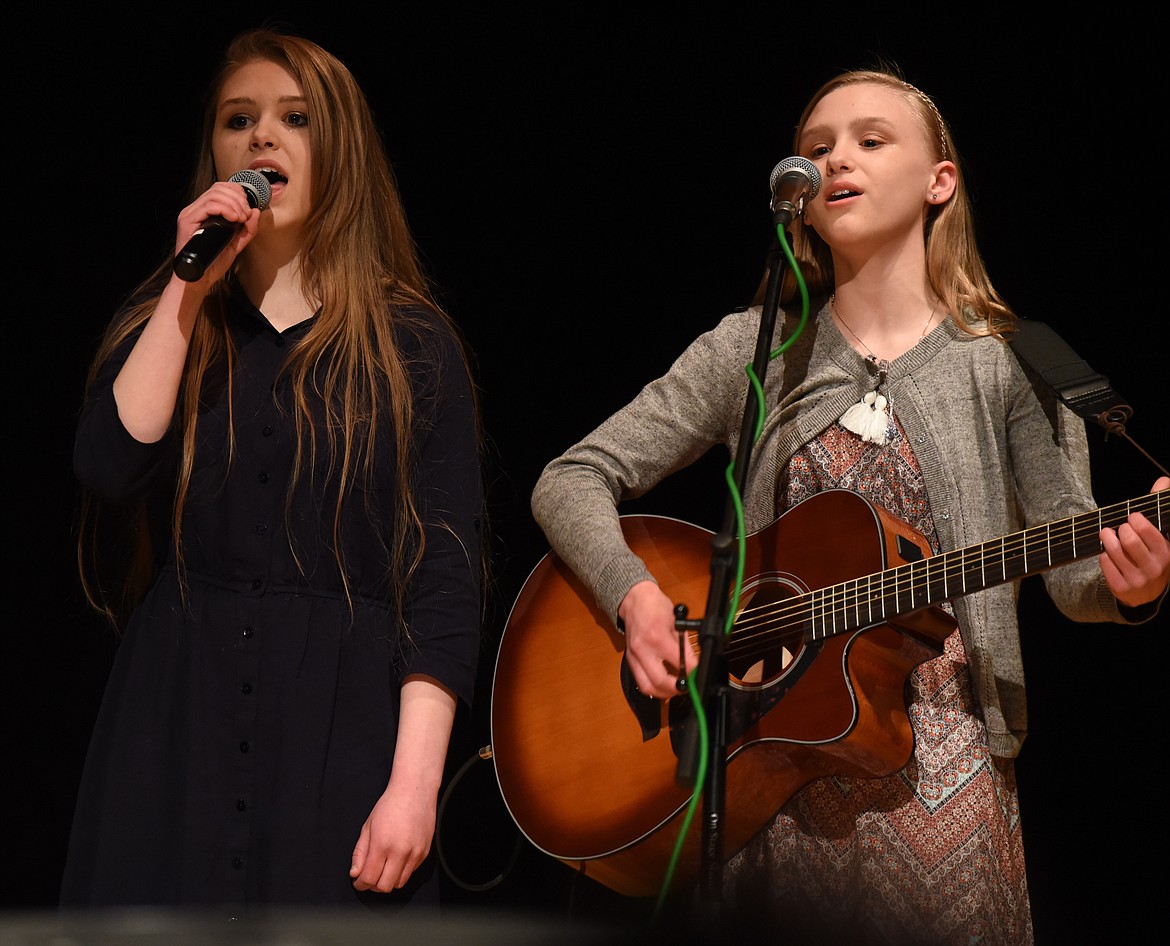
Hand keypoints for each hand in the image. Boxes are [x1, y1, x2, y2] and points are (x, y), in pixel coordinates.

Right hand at [173, 180, 261, 285]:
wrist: (199, 279)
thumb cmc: (214, 262)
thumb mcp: (236, 244)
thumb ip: (247, 229)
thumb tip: (256, 212)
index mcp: (205, 212)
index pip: (221, 189)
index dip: (238, 193)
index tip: (248, 209)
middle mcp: (196, 210)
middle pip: (218, 188)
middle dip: (238, 199)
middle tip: (246, 215)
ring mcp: (190, 214)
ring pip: (214, 194)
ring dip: (234, 204)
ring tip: (241, 218)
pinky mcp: (187, 221)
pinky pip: (208, 206)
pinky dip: (225, 209)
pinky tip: (234, 218)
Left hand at [348, 778, 435, 892]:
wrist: (415, 791)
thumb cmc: (390, 805)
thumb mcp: (368, 826)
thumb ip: (360, 853)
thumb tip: (355, 873)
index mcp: (382, 844)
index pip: (369, 878)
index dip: (360, 884)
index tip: (358, 881)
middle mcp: (400, 851)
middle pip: (384, 886)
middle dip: (373, 885)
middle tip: (368, 876)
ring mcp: (415, 853)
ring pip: (399, 883)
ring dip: (388, 880)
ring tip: (382, 869)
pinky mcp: (424, 853)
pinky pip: (410, 873)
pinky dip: (400, 872)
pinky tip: (395, 859)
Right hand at [618, 580, 698, 698]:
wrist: (634, 600)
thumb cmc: (656, 607)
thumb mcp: (677, 622)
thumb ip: (685, 646)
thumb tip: (695, 664)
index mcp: (657, 638)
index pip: (678, 663)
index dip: (692, 672)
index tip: (698, 675)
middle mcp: (643, 650)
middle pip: (660, 682)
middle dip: (677, 689)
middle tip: (688, 686)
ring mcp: (634, 657)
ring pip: (647, 687)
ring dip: (664, 693)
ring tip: (675, 688)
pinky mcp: (630, 660)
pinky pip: (641, 681)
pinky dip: (654, 686)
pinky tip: (664, 683)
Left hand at [1099, 476, 1169, 607]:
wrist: (1147, 593)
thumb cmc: (1152, 556)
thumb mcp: (1160, 536)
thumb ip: (1160, 508)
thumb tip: (1163, 480)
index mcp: (1166, 553)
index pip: (1148, 531)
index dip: (1136, 520)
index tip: (1132, 518)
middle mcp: (1155, 568)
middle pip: (1129, 540)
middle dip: (1120, 529)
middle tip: (1119, 528)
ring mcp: (1138, 580)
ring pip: (1114, 551)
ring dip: (1106, 538)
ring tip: (1107, 534)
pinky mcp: (1121, 587)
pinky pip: (1105, 563)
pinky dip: (1103, 554)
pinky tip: (1108, 553)